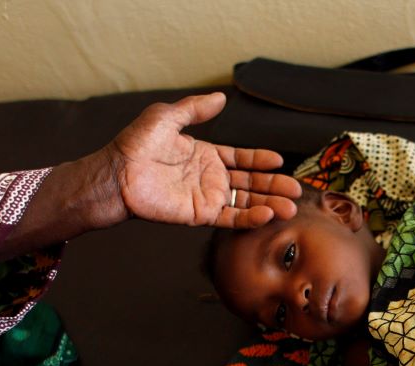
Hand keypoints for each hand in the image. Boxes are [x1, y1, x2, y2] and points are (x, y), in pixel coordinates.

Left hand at [103, 92, 301, 228]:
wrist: (118, 174)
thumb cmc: (136, 145)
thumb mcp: (167, 117)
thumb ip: (195, 110)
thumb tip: (221, 98)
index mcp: (205, 155)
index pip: (241, 159)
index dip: (260, 160)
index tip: (279, 160)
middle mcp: (210, 178)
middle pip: (250, 183)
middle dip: (274, 186)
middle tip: (296, 189)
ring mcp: (207, 197)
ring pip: (246, 203)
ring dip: (269, 204)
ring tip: (290, 207)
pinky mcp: (201, 215)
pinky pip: (230, 218)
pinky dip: (250, 218)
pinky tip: (268, 214)